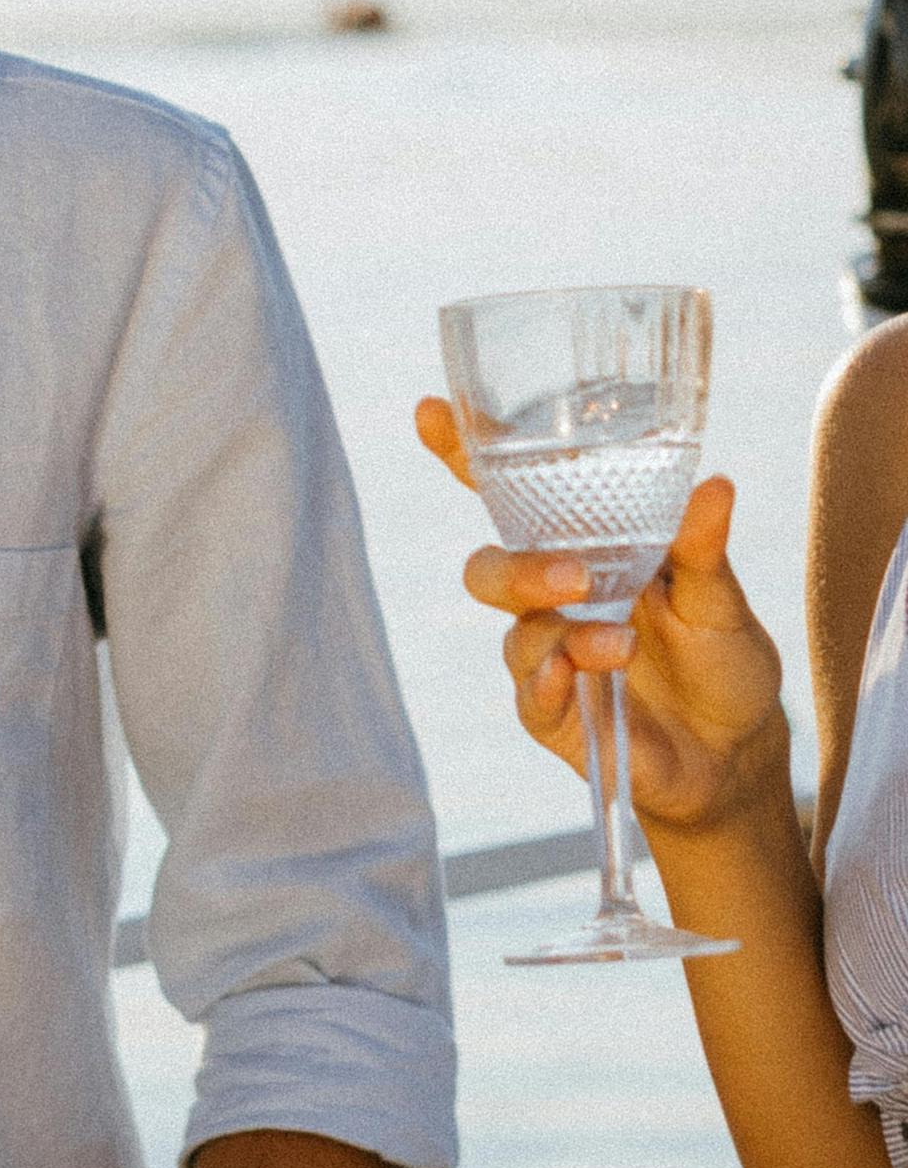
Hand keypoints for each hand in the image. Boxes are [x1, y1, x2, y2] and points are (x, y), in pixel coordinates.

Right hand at [416, 396, 787, 834]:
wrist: (736, 753)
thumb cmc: (721, 660)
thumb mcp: (720, 598)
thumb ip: (703, 549)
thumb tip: (713, 486)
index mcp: (585, 550)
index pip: (511, 498)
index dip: (463, 457)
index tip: (431, 414)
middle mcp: (553, 598)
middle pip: (490, 567)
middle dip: (518, 569)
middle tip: (575, 578)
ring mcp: (548, 654)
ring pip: (511, 631)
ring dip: (555, 632)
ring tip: (619, 646)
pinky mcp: (554, 712)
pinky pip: (528, 695)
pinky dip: (545, 682)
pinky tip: (573, 676)